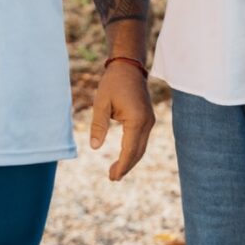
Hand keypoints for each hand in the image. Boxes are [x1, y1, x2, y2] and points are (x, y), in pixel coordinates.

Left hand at [89, 60, 154, 181]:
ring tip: (116, 171)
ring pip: (141, 147)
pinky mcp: (147, 118)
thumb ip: (98, 125)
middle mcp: (147, 122)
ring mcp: (149, 120)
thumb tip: (95, 147)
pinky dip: (133, 150)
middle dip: (126, 166)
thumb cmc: (113, 82)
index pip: (130, 150)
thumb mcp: (101, 103)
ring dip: (130, 160)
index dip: (122, 165)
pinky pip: (141, 139)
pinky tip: (123, 156)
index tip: (113, 177)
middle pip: (138, 152)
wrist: (128, 66)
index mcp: (136, 120)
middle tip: (112, 178)